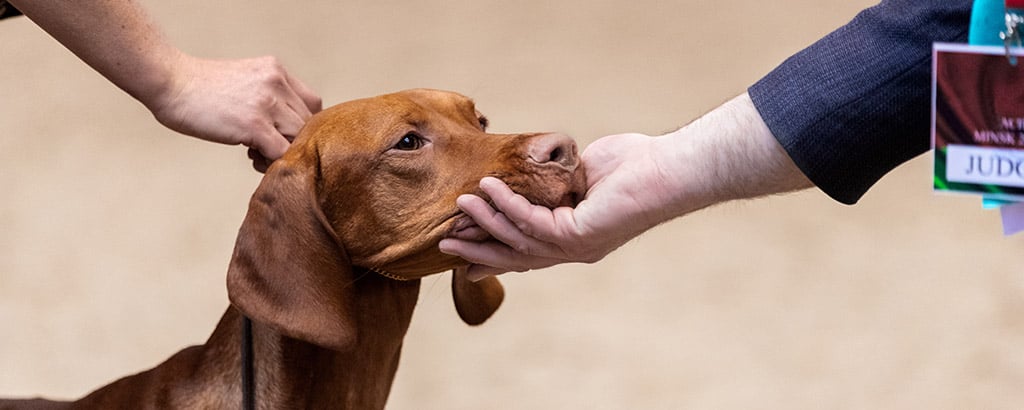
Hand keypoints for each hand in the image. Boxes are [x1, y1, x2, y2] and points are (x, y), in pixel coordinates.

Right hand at [148, 55, 321, 171]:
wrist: (168, 81)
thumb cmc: (197, 88)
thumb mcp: (243, 81)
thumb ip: (266, 96)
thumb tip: (280, 129)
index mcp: (276, 70)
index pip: (311, 104)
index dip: (298, 124)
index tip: (276, 133)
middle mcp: (277, 83)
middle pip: (307, 123)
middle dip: (290, 141)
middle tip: (262, 146)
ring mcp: (268, 103)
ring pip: (298, 139)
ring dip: (282, 152)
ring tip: (255, 152)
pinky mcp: (254, 124)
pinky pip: (282, 153)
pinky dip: (272, 162)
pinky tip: (251, 157)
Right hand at [440, 132, 681, 280]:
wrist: (666, 169)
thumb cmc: (633, 164)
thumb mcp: (581, 172)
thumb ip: (553, 181)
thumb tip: (530, 174)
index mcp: (575, 237)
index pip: (527, 250)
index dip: (494, 255)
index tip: (465, 260)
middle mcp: (574, 248)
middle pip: (516, 255)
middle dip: (480, 248)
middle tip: (446, 243)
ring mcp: (576, 245)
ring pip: (519, 239)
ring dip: (487, 220)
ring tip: (460, 202)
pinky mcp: (579, 235)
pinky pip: (532, 221)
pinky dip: (508, 205)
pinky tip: (489, 188)